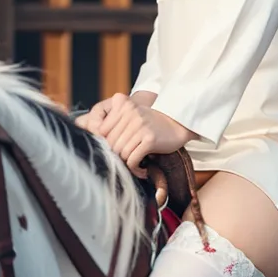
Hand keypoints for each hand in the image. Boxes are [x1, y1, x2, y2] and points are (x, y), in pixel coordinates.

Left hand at [78, 93, 194, 176]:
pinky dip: (135, 169)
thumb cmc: (153, 123)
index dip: (106, 145)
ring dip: (127, 164)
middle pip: (111, 144)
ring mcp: (140, 125)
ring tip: (135, 166)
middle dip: (117, 157)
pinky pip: (132, 160)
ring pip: (121, 153)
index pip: (102, 130)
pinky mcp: (149, 139)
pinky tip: (142, 170)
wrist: (179, 123)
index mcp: (124, 106)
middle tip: (127, 162)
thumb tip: (97, 142)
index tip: (115, 152)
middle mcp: (131, 113)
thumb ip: (116, 123)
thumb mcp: (134, 115)